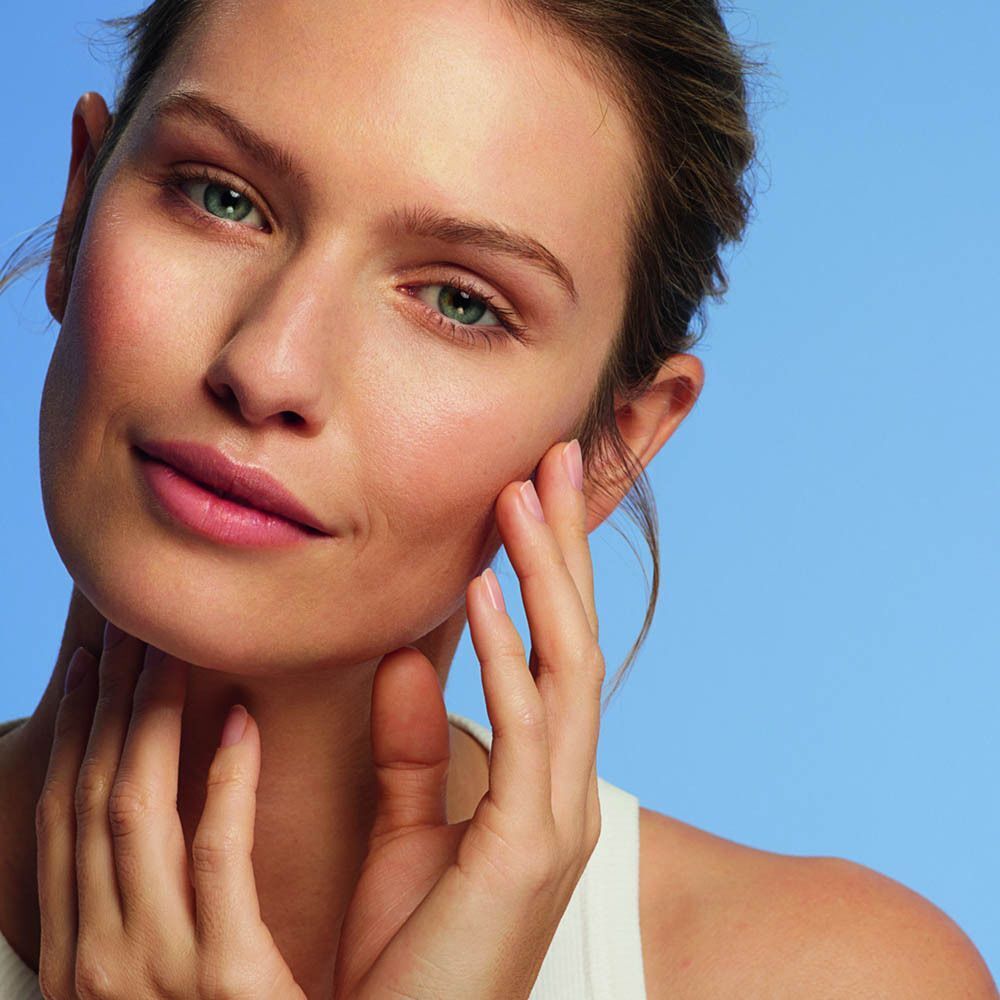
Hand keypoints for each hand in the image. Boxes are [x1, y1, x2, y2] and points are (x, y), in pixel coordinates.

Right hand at [35, 627, 305, 997]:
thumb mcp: (162, 970)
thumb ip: (161, 892)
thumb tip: (174, 799)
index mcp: (84, 953)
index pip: (69, 813)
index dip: (78, 727)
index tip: (96, 655)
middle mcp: (99, 959)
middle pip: (92, 795)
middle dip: (105, 702)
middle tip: (129, 621)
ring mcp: (155, 973)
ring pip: (136, 810)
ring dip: (151, 718)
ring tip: (174, 646)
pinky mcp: (226, 982)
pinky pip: (217, 858)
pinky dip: (224, 783)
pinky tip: (244, 718)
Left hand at [332, 437, 603, 999]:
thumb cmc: (409, 957)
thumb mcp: (408, 833)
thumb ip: (412, 748)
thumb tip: (403, 660)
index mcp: (540, 786)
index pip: (551, 654)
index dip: (543, 572)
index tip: (526, 493)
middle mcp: (563, 791)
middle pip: (573, 641)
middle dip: (562, 549)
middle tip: (554, 457)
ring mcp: (557, 819)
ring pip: (566, 669)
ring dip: (544, 577)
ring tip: (524, 494)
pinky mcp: (530, 850)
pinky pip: (527, 731)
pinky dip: (509, 656)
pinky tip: (483, 590)